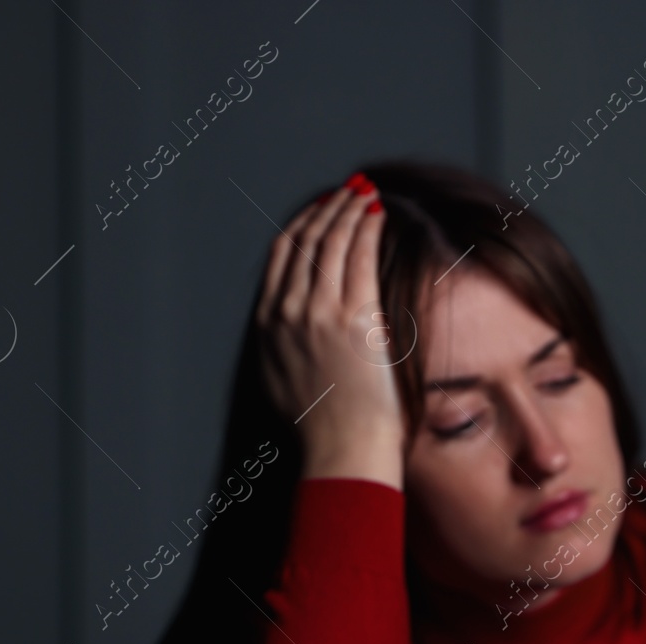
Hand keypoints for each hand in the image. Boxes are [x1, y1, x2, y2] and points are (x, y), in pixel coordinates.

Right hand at [255, 172, 405, 488]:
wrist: (342, 449)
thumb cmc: (325, 428)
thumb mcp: (283, 382)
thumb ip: (285, 348)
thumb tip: (297, 330)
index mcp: (268, 325)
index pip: (282, 256)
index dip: (303, 225)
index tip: (320, 209)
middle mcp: (287, 312)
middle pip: (305, 241)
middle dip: (327, 209)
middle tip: (347, 191)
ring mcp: (318, 313)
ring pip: (332, 242)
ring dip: (349, 211)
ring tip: (365, 194)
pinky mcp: (352, 318)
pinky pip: (358, 256)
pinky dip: (366, 228)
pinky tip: (377, 212)